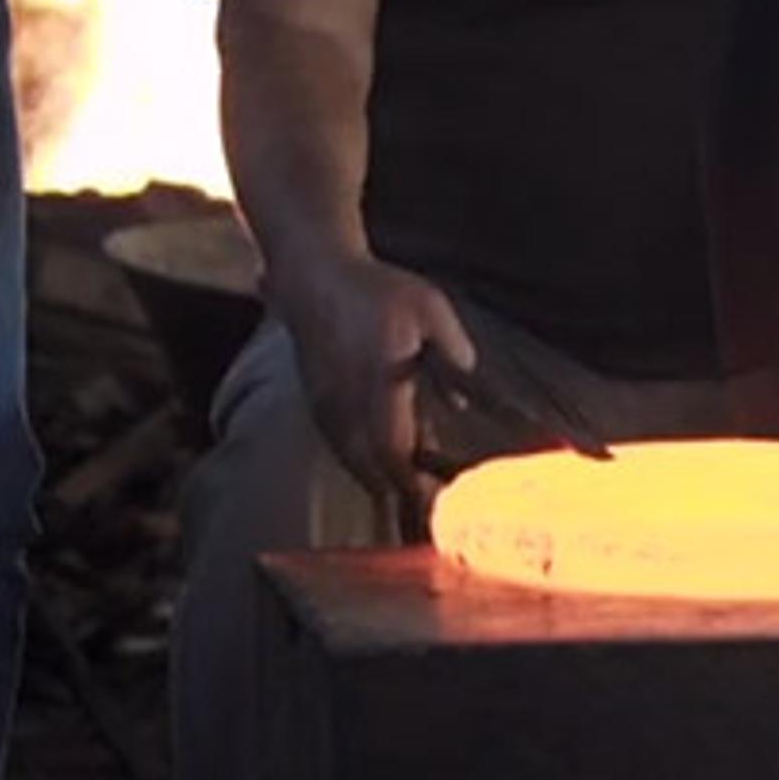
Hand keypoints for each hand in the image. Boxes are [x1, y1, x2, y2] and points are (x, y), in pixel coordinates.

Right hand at [274, 249, 475, 515]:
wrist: (315, 276)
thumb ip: (453, 351)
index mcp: (378, 384)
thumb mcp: (430, 308)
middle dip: (401, 493)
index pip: (394, 450)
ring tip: (412, 489)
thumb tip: (463, 403)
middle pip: (371, 471)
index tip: (438, 499)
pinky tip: (384, 462)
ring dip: (381, 480)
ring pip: (353, 463)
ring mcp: (328, 408)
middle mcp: (348, 404)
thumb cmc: (375, 290)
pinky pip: (341, 448)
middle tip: (431, 503)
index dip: (414, 482)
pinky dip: (363, 463)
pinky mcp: (317, 405)